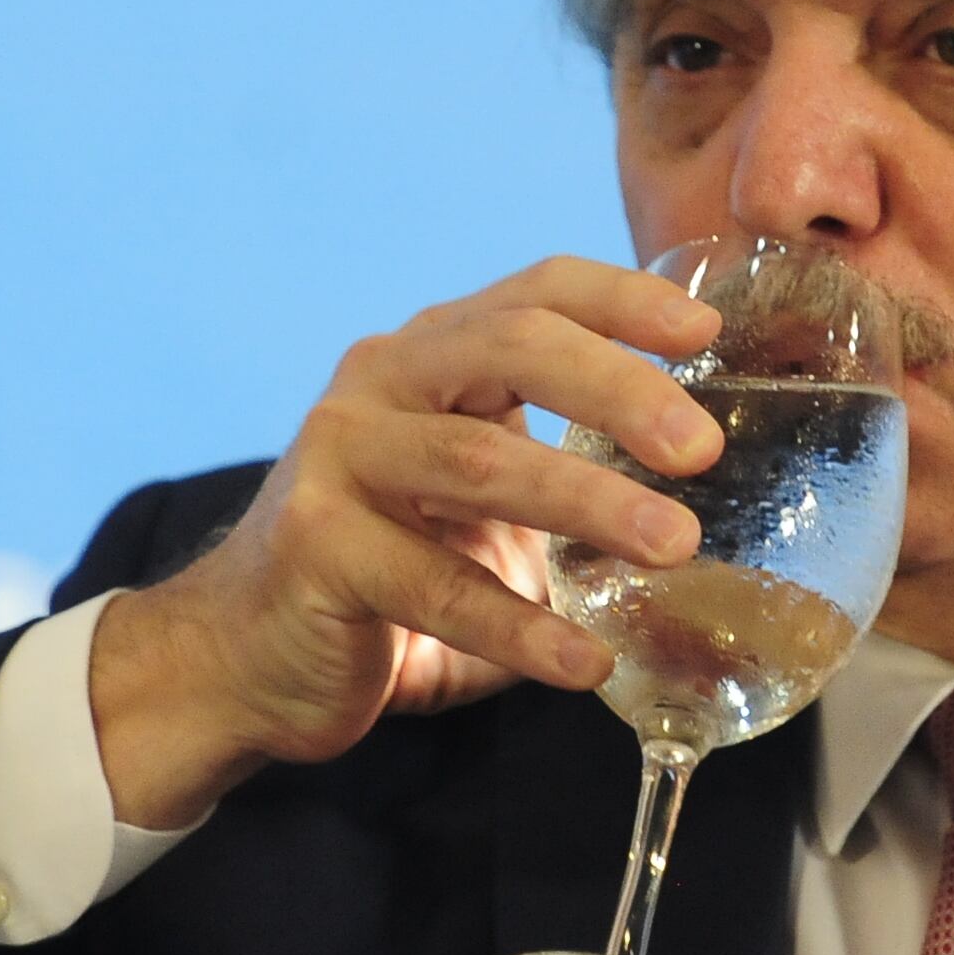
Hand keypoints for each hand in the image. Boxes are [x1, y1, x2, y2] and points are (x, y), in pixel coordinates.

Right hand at [85, 256, 724, 831]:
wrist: (247, 657)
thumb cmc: (387, 571)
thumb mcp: (482, 506)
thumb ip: (564, 477)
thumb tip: (706, 497)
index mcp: (429, 357)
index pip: (533, 293)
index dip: (621, 300)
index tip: (705, 333)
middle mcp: (379, 385)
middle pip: (510, 348)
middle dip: (618, 391)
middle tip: (702, 452)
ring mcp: (339, 460)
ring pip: (478, 462)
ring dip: (588, 503)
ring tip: (675, 545)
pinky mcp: (315, 550)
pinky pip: (432, 585)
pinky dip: (518, 624)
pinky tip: (585, 661)